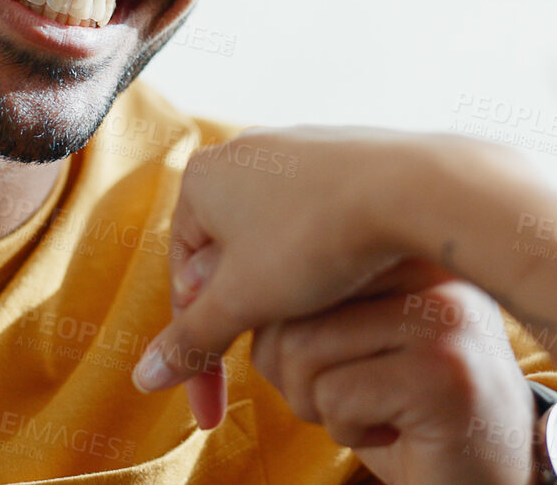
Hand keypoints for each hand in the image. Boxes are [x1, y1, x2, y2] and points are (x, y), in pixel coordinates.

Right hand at [133, 126, 537, 484]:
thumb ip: (191, 340)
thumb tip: (144, 377)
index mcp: (200, 179)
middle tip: (269, 359)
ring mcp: (292, 150)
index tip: (213, 406)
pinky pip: (312, 220)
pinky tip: (344, 284)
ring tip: (313, 322)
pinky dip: (318, 260)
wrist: (412, 187)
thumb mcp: (246, 301)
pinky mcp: (340, 156)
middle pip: (225, 262)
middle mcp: (240, 153)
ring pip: (270, 242)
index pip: (183, 282)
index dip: (197, 352)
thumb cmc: (316, 237)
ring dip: (282, 292)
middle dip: (243, 316)